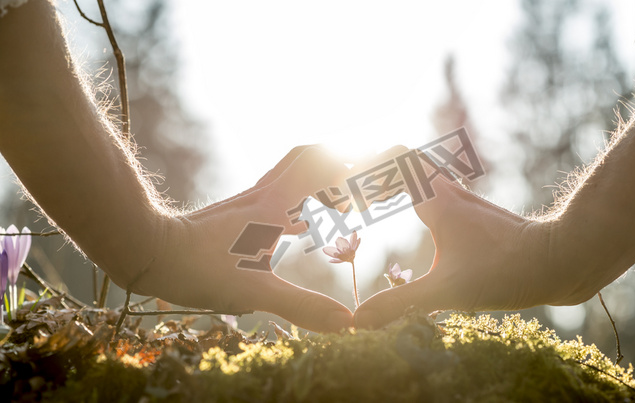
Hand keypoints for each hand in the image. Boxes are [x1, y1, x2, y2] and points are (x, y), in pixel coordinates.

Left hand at [128, 146, 353, 332]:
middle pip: (308, 156)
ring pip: (291, 167)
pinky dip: (299, 188)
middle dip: (339, 158)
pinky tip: (300, 216)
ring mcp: (250, 198)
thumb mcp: (254, 292)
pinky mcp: (238, 209)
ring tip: (339, 188)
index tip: (380, 174)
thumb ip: (302, 306)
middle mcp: (266, 194)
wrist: (149, 249)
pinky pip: (278, 185)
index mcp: (276, 208)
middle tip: (363, 170)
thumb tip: (346, 322)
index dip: (355, 170)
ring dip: (318, 170)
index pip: (324, 173)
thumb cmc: (198, 267)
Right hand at [354, 172, 557, 328]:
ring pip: (424, 174)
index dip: (366, 165)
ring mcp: (465, 201)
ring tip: (374, 201)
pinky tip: (419, 218)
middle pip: (405, 160)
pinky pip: (439, 191)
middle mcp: (449, 191)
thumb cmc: (505, 269)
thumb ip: (399, 303)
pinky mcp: (477, 215)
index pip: (394, 158)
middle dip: (375, 172)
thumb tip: (358, 321)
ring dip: (397, 181)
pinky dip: (418, 194)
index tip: (345, 187)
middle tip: (351, 196)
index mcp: (436, 199)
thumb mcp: (446, 290)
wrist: (559, 259)